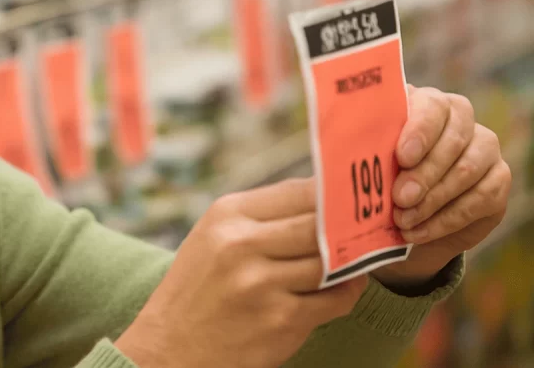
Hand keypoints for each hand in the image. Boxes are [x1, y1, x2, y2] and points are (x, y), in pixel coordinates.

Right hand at [116, 179, 366, 367]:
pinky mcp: (280, 321)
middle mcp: (241, 245)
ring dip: (351, 262)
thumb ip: (261, 217)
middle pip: (320, 224)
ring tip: (355, 259)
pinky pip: (334, 300)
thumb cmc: (198, 288)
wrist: (171, 348)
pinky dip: (346, 294)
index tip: (352, 199)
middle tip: (369, 227)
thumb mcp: (214, 237)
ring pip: (332, 262)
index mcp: (226, 216)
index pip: (297, 191)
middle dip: (349, 227)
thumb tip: (322, 196)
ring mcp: (261, 284)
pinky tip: (340, 290)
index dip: (333, 194)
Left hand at [372, 87, 510, 289]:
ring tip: (403, 220)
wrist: (404, 215)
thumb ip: (361, 151)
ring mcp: (483, 147)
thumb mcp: (365, 161)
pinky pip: (480, 198)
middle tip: (400, 198)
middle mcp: (459, 119)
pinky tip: (418, 231)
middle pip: (452, 140)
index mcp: (424, 103)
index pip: (431, 106)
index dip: (420, 131)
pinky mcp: (498, 178)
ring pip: (468, 170)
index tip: (401, 157)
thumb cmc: (378, 177)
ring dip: (433, 200)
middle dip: (424, 173)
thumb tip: (338, 153)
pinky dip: (446, 219)